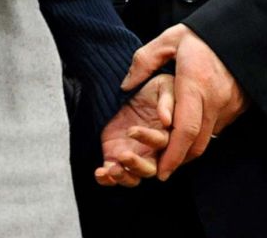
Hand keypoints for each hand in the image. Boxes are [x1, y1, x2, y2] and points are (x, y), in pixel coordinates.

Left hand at [96, 73, 173, 187]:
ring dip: (124, 177)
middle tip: (124, 155)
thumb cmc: (154, 90)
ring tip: (112, 169)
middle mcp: (153, 152)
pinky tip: (100, 173)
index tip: (132, 130)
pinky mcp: (118, 157)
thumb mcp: (163, 87)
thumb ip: (167, 101)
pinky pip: (115, 176)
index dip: (149, 139)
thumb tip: (166, 120)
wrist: (134, 92)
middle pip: (151, 168)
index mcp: (167, 135)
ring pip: (135, 177)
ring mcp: (136, 157)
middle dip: (137, 165)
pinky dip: (107, 179)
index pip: (163, 143)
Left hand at [122, 24, 246, 179]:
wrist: (241, 32)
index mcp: (195, 83)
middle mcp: (214, 100)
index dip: (172, 154)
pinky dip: (201, 136)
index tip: (161, 171)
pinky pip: (217, 129)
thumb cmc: (203, 34)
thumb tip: (125, 85)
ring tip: (171, 155)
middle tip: (162, 171)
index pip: (185, 129)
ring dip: (189, 150)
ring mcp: (229, 106)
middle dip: (179, 161)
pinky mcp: (237, 107)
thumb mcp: (170, 39)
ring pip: (208, 139)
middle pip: (197, 143)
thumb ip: (145, 60)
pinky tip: (188, 134)